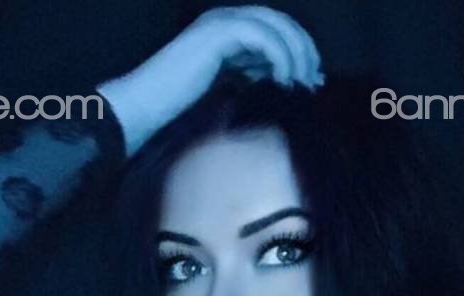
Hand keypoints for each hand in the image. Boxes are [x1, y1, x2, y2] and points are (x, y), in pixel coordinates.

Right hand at [96, 7, 323, 154]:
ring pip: (274, 25)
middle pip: (279, 23)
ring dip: (295, 52)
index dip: (298, 51)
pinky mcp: (218, 33)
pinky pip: (262, 37)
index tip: (313, 80)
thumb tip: (283, 83)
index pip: (274, 31)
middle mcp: (225, 20)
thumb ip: (249, 78)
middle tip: (315, 79)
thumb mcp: (224, 90)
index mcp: (227, 32)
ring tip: (302, 82)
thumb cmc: (177, 106)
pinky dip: (279, 56)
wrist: (148, 104)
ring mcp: (221, 23)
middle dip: (303, 49)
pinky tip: (285, 80)